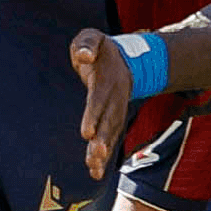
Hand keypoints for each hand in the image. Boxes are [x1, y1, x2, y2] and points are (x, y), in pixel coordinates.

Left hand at [69, 29, 129, 180]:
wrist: (126, 59)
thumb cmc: (100, 49)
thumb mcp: (92, 37)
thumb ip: (87, 44)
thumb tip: (84, 56)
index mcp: (107, 80)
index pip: (99, 100)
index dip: (94, 115)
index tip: (87, 132)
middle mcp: (114, 99)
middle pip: (109, 122)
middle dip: (103, 139)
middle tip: (96, 155)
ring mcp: (116, 111)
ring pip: (111, 134)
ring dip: (104, 152)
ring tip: (95, 168)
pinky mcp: (113, 120)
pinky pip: (109, 140)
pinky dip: (103, 157)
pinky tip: (95, 173)